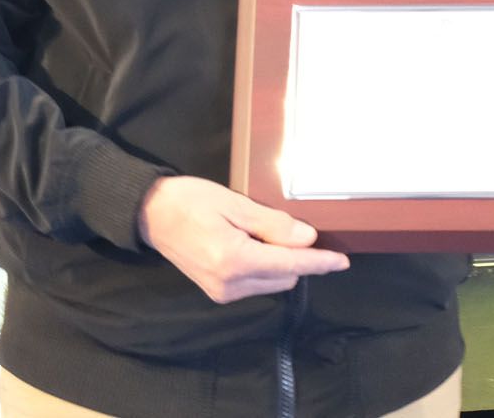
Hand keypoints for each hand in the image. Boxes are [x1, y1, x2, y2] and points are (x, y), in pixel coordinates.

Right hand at [137, 175, 349, 302]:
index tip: (342, 261)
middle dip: (297, 258)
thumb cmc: (191, 201)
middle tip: (294, 228)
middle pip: (284, 277)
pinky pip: (255, 284)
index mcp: (235, 260)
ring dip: (280, 263)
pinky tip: (255, 244)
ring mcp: (221, 292)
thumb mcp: (235, 204)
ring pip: (272, 283)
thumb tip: (307, 239)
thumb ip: (272, 224)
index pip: (290, 265)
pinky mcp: (217, 292)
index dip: (319, 262)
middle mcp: (229, 284)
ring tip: (266, 233)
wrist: (151, 214)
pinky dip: (265, 267)